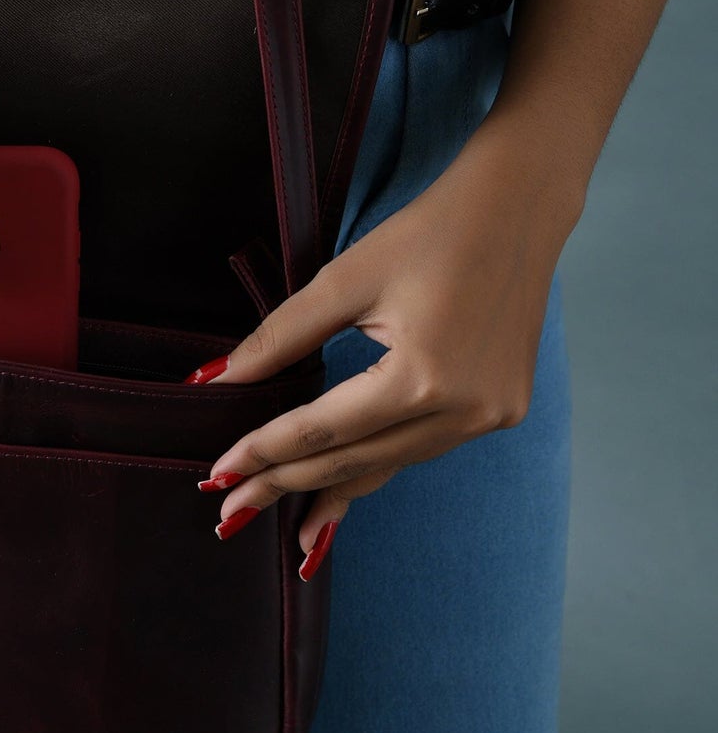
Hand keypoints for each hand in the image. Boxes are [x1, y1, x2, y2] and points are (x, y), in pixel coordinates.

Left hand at [185, 125, 579, 570]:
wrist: (518, 208)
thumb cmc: (427, 233)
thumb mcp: (342, 281)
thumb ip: (278, 339)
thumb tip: (214, 382)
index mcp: (422, 377)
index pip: (323, 429)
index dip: (264, 453)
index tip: (217, 477)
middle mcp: (464, 411)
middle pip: (354, 460)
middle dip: (287, 486)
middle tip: (230, 513)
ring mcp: (490, 416)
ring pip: (389, 464)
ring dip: (331, 488)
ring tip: (283, 524)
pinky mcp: (502, 410)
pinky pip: (421, 450)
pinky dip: (376, 465)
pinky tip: (342, 493)